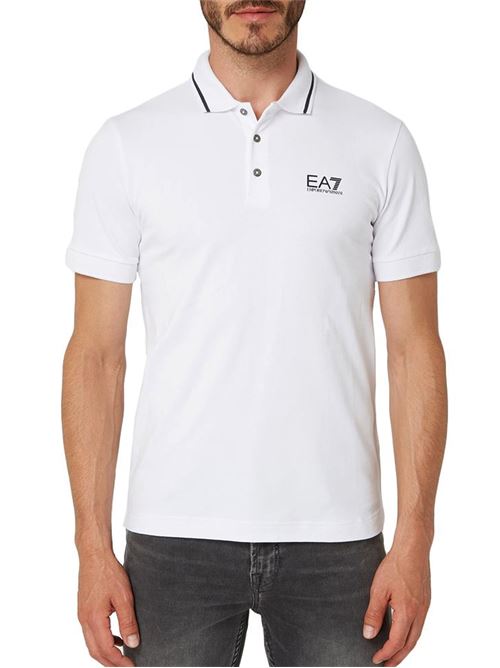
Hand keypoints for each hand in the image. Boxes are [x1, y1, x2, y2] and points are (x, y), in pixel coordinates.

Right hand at [77, 551, 139, 665]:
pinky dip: (102, 641)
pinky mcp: (84, 609)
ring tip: (123, 655)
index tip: (132, 665)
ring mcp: (82, 615)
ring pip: (92, 643)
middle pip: (95, 651)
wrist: (94, 555)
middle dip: (111, 662)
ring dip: (106, 652)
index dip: (119, 661)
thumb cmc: (109, 573)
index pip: (106, 650)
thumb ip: (128, 622)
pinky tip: (116, 637)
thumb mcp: (124, 597)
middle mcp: (84, 620)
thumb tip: (133, 643)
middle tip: (127, 664)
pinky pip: (91, 633)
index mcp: (94, 619)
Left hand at [363, 537, 430, 665]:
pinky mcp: (425, 600)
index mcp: (407, 612)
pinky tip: (403, 632)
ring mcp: (425, 607)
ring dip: (405, 647)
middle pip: (409, 644)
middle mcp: (419, 613)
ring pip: (416, 635)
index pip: (396, 642)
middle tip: (386, 664)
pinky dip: (410, 634)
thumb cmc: (395, 566)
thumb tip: (369, 635)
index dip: (385, 653)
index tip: (375, 659)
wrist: (413, 549)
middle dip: (397, 657)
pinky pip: (419, 624)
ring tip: (394, 653)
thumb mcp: (379, 589)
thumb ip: (374, 614)